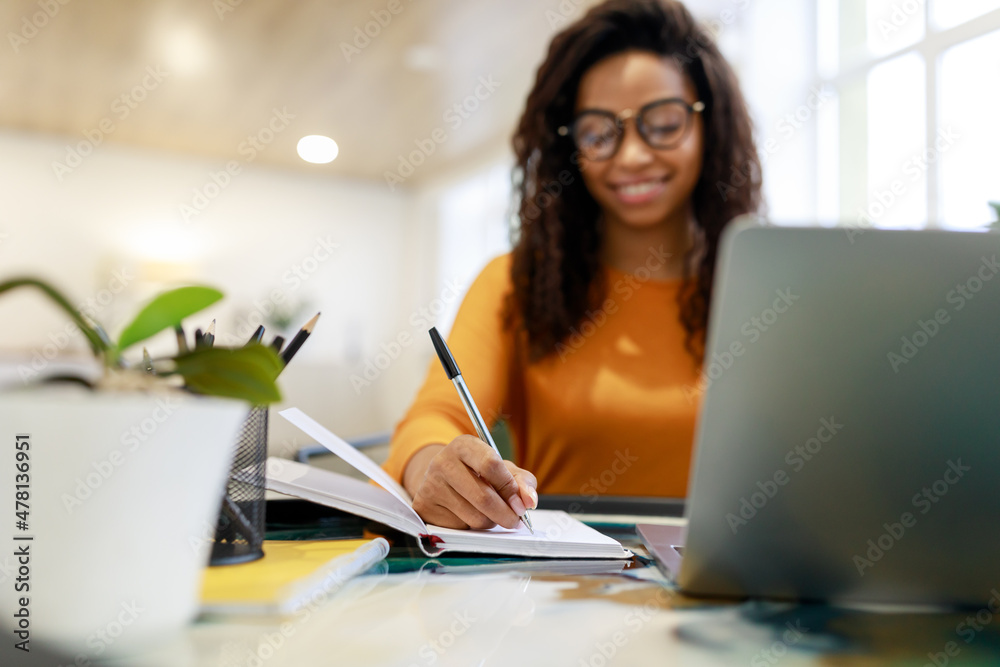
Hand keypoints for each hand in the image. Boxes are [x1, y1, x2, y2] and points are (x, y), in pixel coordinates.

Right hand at [404, 435, 537, 529]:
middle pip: (483, 497)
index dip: (510, 488)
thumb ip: (521, 481)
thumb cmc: (475, 472)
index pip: (491, 465)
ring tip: (488, 513)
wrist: (439, 478)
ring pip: (474, 517)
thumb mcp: (500, 468)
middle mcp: (443, 462)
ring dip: (489, 522)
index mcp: (464, 445)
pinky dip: (471, 528)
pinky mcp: (424, 507)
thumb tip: (529, 501)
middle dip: (506, 514)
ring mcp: (431, 485)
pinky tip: (468, 516)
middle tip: (514, 520)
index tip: (521, 504)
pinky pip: (459, 528)